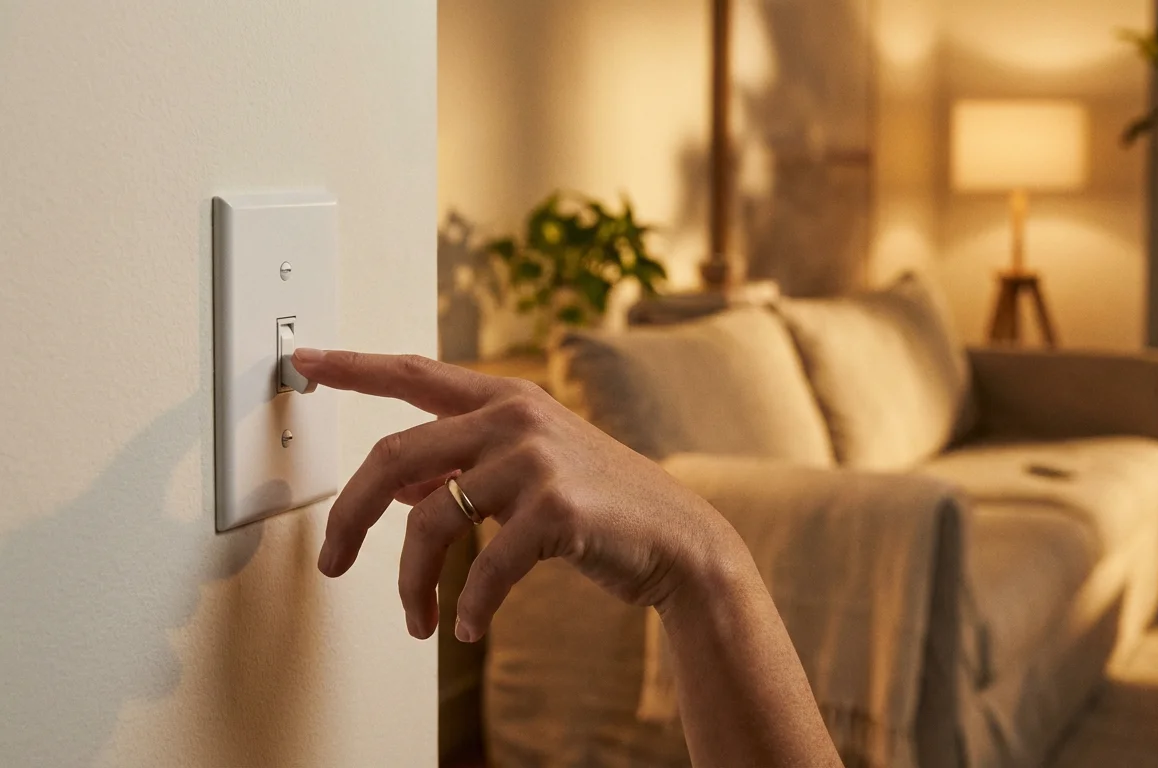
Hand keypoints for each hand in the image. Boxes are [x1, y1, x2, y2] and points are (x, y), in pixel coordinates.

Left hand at [292, 348, 746, 641]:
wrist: (677, 540)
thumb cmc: (600, 507)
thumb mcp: (530, 471)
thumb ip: (466, 467)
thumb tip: (400, 488)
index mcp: (508, 399)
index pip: (414, 374)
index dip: (354, 367)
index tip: (305, 361)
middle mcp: (516, 418)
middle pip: (394, 455)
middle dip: (349, 517)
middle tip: (331, 562)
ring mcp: (535, 460)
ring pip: (430, 521)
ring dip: (411, 583)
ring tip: (419, 621)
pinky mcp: (554, 510)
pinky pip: (483, 566)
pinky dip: (468, 605)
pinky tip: (468, 626)